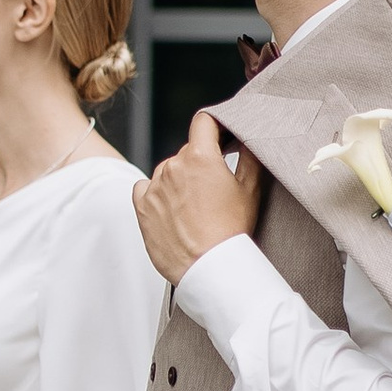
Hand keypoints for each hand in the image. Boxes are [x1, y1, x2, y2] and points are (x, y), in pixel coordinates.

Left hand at [134, 112, 258, 285]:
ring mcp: (154, 186)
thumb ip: (249, 156)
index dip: (215, 126)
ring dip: (179, 180)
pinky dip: (157, 194)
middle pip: (187, 151)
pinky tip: (173, 210)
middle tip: (214, 186)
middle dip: (200, 162)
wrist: (209, 269)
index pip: (204, 122)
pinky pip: (145, 188)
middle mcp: (172, 166)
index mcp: (200, 157)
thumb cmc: (231, 232)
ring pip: (167, 170)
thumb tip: (246, 138)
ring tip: (195, 207)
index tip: (221, 137)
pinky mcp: (141, 206)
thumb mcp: (250, 190)